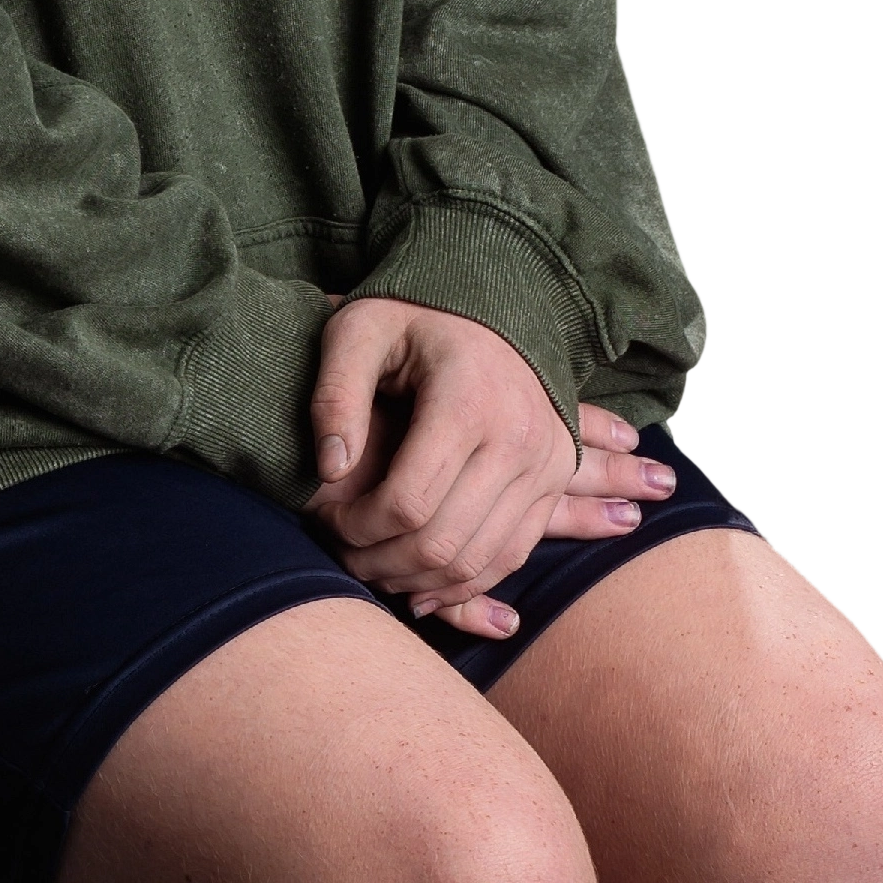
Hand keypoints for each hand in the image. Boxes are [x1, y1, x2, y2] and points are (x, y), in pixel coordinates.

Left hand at [301, 297, 678, 639]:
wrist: (498, 296)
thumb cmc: (414, 311)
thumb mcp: (359, 329)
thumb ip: (335, 394)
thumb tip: (329, 469)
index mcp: (467, 400)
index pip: (407, 502)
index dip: (356, 527)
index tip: (325, 518)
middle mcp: (518, 438)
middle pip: (443, 542)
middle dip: (382, 563)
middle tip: (343, 554)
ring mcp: (546, 462)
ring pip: (479, 560)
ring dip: (420, 581)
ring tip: (375, 568)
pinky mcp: (557, 477)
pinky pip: (513, 554)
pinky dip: (467, 583)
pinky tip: (423, 585)